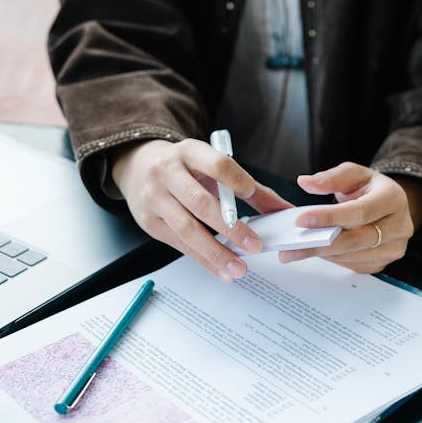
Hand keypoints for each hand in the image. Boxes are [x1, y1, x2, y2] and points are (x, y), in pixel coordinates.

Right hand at [112, 139, 292, 281]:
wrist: (138, 168)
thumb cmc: (185, 169)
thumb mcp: (212, 166)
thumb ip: (250, 187)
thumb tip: (283, 210)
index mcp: (189, 152)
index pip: (216, 164)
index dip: (235, 180)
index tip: (250, 194)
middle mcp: (168, 173)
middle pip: (200, 202)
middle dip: (230, 227)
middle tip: (255, 246)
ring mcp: (155, 198)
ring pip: (187, 228)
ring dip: (216, 252)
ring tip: (239, 268)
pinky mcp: (149, 222)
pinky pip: (179, 245)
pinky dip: (203, 260)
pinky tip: (221, 270)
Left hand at [279, 162, 416, 273]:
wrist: (390, 206)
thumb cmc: (370, 189)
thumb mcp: (354, 174)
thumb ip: (331, 178)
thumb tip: (305, 182)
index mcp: (393, 199)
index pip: (359, 211)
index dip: (329, 217)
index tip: (301, 220)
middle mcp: (399, 227)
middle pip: (354, 240)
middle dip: (318, 244)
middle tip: (288, 249)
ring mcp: (393, 249)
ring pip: (351, 256)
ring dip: (322, 253)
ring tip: (294, 251)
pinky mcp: (383, 263)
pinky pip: (352, 265)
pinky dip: (331, 259)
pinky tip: (315, 251)